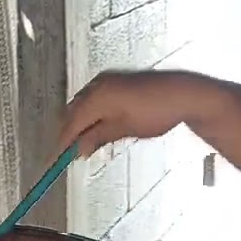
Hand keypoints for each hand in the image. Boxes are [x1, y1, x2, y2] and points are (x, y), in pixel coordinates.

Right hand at [58, 70, 200, 156]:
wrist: (182, 94)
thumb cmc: (156, 110)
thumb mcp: (124, 129)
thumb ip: (98, 137)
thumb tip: (79, 149)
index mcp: (97, 96)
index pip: (71, 123)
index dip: (63, 143)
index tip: (57, 159)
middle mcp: (98, 85)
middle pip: (73, 112)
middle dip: (70, 133)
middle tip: (71, 154)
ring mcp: (108, 80)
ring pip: (83, 105)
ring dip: (81, 123)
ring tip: (86, 144)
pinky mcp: (118, 81)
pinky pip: (95, 98)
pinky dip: (92, 114)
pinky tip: (99, 127)